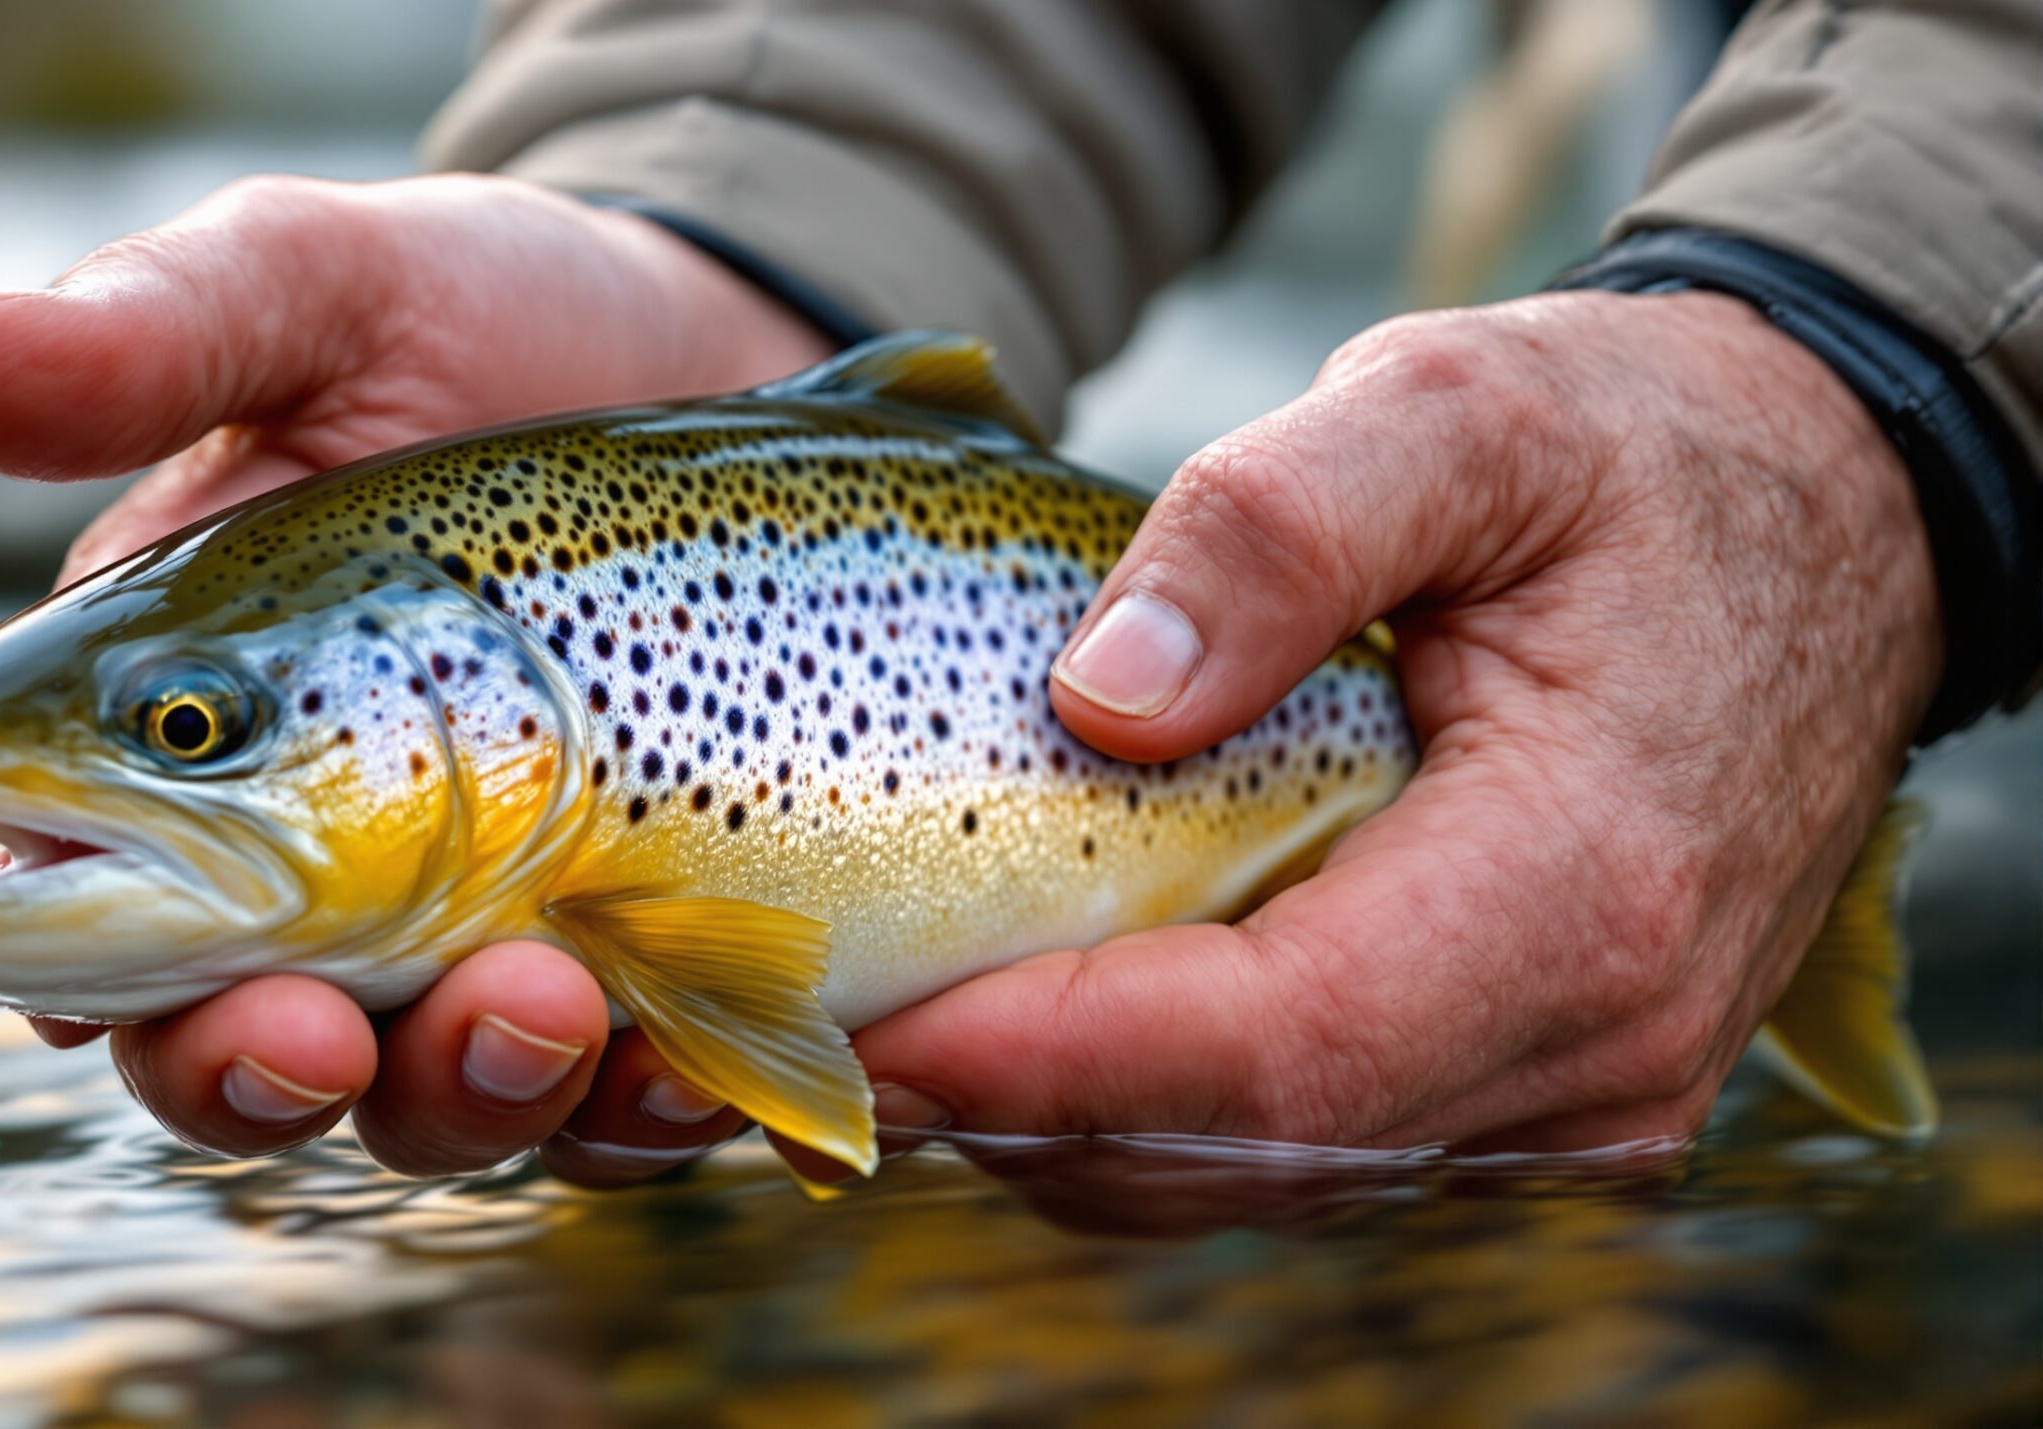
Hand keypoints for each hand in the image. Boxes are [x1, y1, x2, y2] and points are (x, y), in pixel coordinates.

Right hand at [0, 173, 829, 1164]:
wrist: (714, 328)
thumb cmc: (478, 318)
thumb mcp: (325, 294)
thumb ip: (157, 340)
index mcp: (195, 757)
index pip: (97, 939)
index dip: (104, 996)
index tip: (146, 995)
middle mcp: (337, 881)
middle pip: (271, 1065)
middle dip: (282, 1081)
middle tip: (331, 1032)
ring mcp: (515, 935)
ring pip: (477, 1101)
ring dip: (508, 1096)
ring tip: (575, 1016)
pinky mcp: (684, 951)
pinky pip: (693, 1080)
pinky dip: (741, 1092)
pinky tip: (852, 1046)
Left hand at [833, 290, 1939, 1178]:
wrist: (1829, 521)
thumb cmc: (1637, 457)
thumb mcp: (1461, 408)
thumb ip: (1279, 528)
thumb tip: (1094, 698)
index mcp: (1582, 891)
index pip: (1272, 1051)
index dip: (1046, 1061)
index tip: (859, 1032)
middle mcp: (1592, 1048)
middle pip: (1237, 1150)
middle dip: (1010, 1110)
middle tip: (810, 1029)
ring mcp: (1572, 1094)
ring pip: (1257, 1173)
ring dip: (1062, 1122)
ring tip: (886, 1023)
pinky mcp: (1537, 1090)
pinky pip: (1308, 1143)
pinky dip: (1153, 1107)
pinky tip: (1036, 1017)